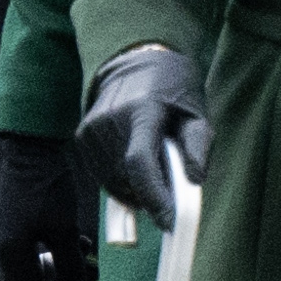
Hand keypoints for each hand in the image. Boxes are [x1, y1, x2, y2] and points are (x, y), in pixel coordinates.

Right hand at [0, 133, 96, 280]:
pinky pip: (34, 249)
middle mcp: (1, 246)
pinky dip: (56, 251)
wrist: (33, 149)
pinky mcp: (13, 222)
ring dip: (63, 266)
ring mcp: (4, 233)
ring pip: (35, 264)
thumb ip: (70, 264)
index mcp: (8, 251)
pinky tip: (79, 242)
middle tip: (89, 280)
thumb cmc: (49, 188)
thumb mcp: (65, 229)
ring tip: (88, 259)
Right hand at [75, 48, 209, 227]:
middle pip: (126, 178)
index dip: (154, 196)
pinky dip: (122, 180)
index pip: (140, 163)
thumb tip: (194, 181)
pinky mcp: (81, 136)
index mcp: (141, 110)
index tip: (168, 219)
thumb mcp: (196, 110)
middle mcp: (109, 121)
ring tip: (156, 174)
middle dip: (150, 196)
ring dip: (135, 191)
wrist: (134, 60)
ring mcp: (91, 129)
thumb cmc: (172, 86)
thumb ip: (198, 146)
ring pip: (112, 181)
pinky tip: (137, 167)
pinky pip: (102, 174)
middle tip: (170, 197)